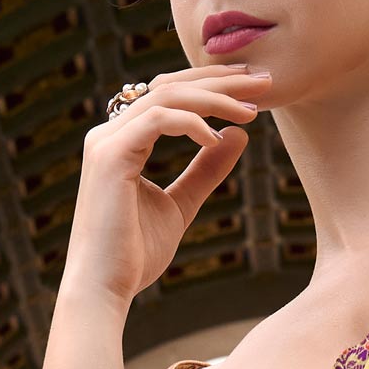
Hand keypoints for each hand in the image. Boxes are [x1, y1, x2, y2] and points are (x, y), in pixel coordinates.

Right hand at [66, 66, 271, 305]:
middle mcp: (110, 133)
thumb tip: (238, 135)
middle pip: (169, 86)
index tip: (253, 90)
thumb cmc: (135, 253)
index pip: (169, 95)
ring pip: (166, 97)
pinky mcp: (110, 156)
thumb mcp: (182, 204)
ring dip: (214, 98)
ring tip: (252, 110)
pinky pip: (158, 121)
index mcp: (123, 140)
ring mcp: (106, 141)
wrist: (105, 288)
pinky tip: (218, 138)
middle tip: (263, 82)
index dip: (212, 86)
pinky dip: (192, 123)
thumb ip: (206, 170)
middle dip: (219, 80)